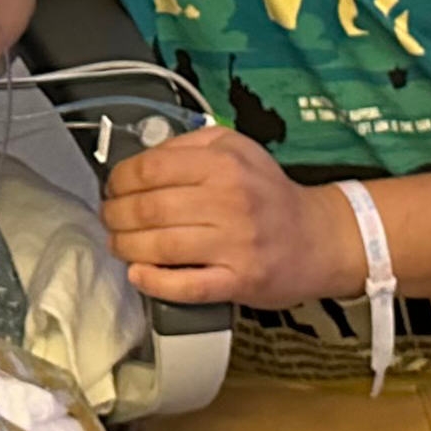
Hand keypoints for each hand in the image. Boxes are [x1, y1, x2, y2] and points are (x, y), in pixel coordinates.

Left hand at [102, 125, 342, 307]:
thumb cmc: (269, 194)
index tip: (112, 189)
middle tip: (110, 220)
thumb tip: (140, 161)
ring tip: (119, 245)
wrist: (320, 238)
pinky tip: (139, 274)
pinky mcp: (239, 281)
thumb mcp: (236, 148)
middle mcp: (229, 200)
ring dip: (126, 247)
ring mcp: (235, 244)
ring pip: (160, 246)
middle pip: (148, 209)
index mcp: (223, 163)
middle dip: (116, 216)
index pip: (150, 169)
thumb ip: (189, 146)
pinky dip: (153, 281)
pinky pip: (186, 284)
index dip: (119, 180)